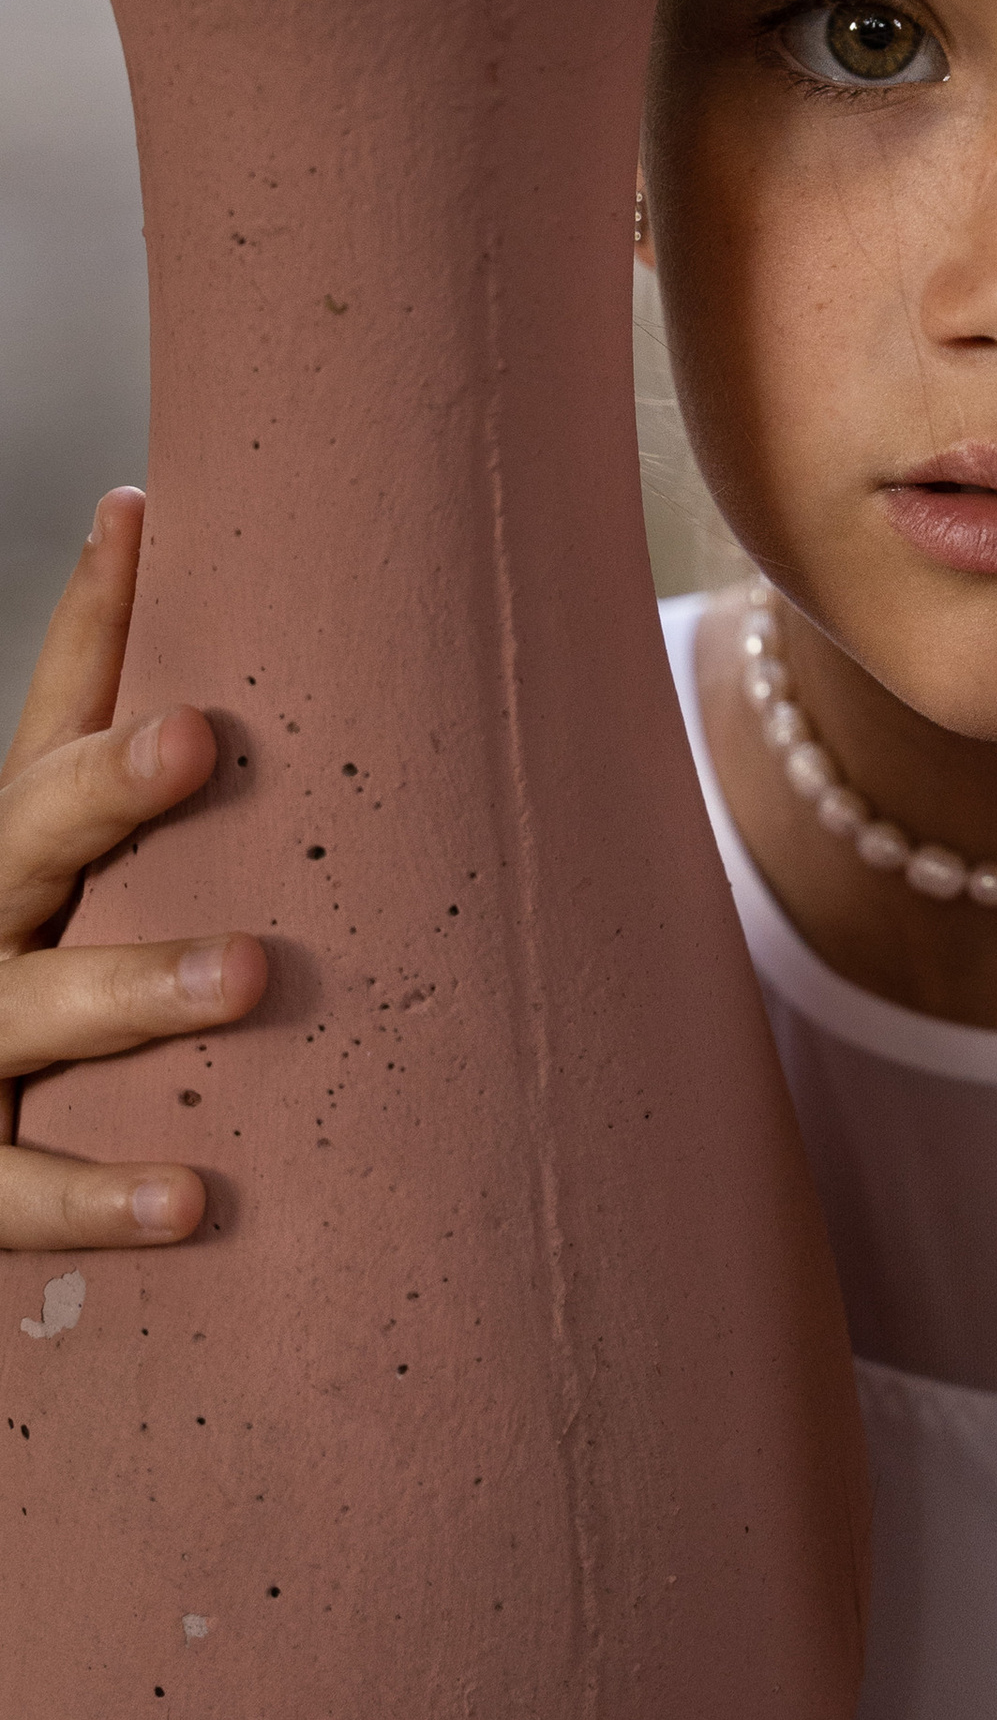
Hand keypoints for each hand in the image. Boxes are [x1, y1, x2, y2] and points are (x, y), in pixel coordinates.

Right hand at [0, 489, 264, 1250]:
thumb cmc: (15, 969)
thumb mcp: (49, 852)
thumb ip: (112, 742)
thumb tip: (163, 530)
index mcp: (4, 848)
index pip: (45, 710)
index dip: (90, 616)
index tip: (139, 519)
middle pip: (22, 834)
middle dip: (103, 787)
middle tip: (195, 735)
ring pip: (33, 1007)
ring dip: (135, 985)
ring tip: (249, 970)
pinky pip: (15, 1188)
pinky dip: (95, 1200)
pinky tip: (194, 1198)